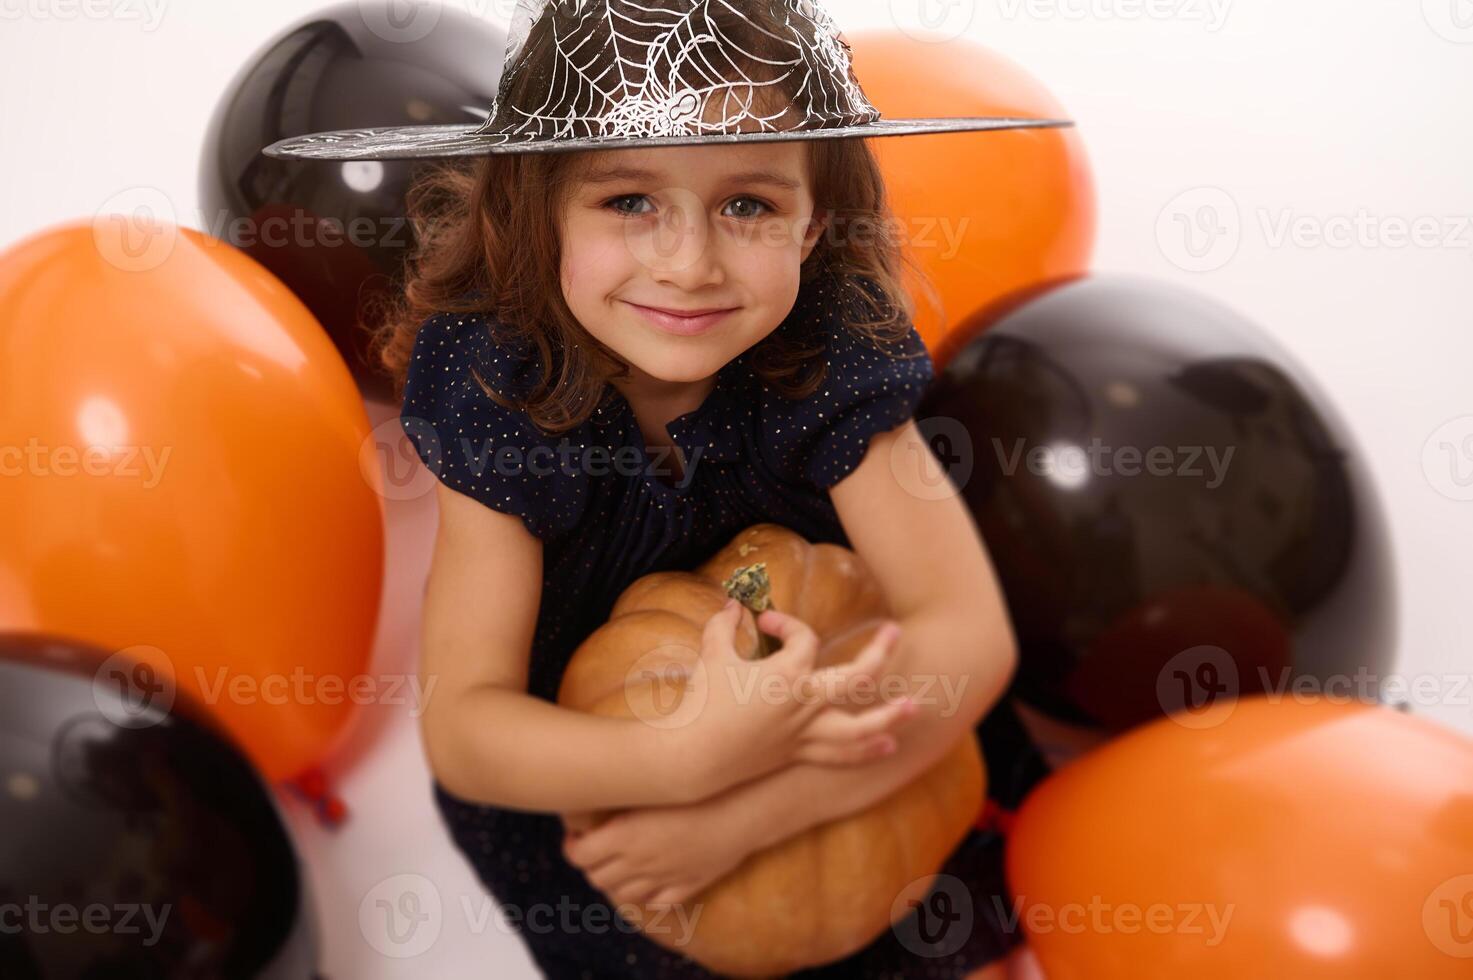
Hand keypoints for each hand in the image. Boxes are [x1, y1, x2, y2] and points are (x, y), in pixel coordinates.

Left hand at [562, 794, 752, 908]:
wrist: (740, 805)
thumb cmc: (693, 785)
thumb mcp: (648, 784)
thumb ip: (619, 789)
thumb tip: (593, 782)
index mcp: (623, 836)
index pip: (579, 855)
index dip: (572, 847)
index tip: (577, 836)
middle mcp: (639, 861)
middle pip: (598, 877)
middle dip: (591, 864)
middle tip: (595, 848)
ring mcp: (664, 877)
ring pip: (624, 894)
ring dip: (616, 881)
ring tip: (620, 863)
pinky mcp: (687, 885)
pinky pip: (657, 902)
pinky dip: (647, 895)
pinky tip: (649, 878)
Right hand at [677, 598, 919, 797]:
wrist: (693, 756)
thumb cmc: (702, 702)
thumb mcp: (711, 655)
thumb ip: (723, 626)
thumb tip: (733, 605)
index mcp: (786, 674)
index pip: (804, 639)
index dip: (786, 624)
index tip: (764, 623)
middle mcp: (804, 703)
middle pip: (857, 676)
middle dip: (880, 653)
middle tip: (896, 632)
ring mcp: (804, 732)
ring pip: (858, 726)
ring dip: (888, 716)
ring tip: (913, 708)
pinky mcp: (797, 753)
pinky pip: (838, 754)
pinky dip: (864, 751)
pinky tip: (888, 746)